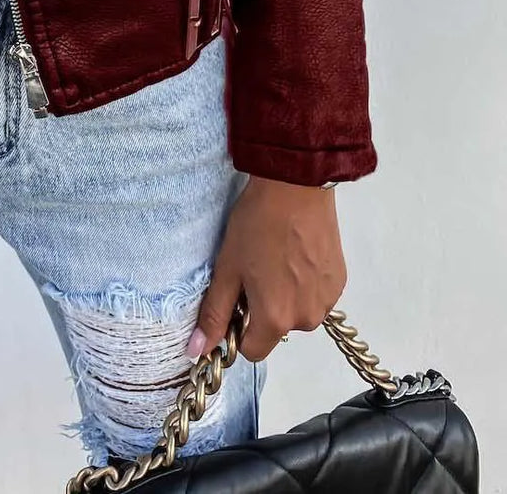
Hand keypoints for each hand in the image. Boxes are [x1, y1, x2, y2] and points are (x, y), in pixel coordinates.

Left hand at [188, 177, 346, 362]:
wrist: (295, 186)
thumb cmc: (257, 225)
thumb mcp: (228, 267)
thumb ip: (214, 313)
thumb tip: (197, 351)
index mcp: (276, 319)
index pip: (252, 350)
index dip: (239, 329)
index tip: (237, 299)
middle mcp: (307, 318)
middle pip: (276, 329)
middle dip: (264, 308)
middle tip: (256, 269)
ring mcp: (327, 300)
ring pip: (297, 312)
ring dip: (286, 295)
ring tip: (278, 257)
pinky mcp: (340, 281)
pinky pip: (316, 295)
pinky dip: (305, 283)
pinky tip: (297, 253)